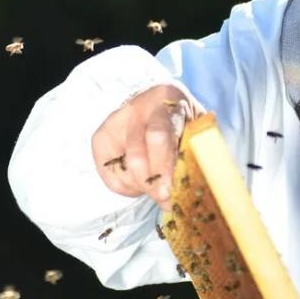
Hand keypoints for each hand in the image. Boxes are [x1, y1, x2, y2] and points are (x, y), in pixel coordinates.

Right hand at [92, 83, 192, 210]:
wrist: (158, 102)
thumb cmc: (185, 119)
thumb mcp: (198, 127)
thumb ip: (199, 151)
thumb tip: (193, 189)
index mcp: (165, 98)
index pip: (158, 136)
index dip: (163, 167)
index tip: (170, 191)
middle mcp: (135, 108)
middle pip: (136, 156)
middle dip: (152, 185)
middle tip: (166, 199)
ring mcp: (114, 123)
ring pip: (124, 170)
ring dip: (144, 188)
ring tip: (161, 186)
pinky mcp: (100, 139)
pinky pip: (111, 177)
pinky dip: (130, 189)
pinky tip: (144, 182)